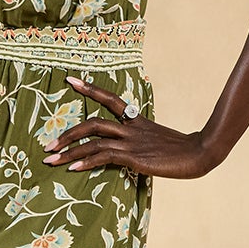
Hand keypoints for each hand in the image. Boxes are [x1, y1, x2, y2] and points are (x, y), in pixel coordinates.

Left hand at [41, 75, 218, 178]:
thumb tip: (127, 152)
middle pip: (92, 122)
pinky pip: (104, 156)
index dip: (89, 89)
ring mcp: (131, 141)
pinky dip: (85, 160)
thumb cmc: (182, 151)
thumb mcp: (157, 142)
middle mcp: (130, 127)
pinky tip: (72, 167)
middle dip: (68, 133)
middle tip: (48, 144)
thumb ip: (140, 142)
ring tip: (50, 159)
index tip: (70, 80)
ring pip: (93, 139)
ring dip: (69, 149)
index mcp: (136, 120)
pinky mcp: (134, 156)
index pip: (110, 98)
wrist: (200, 153)